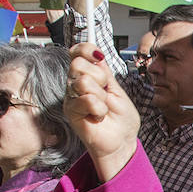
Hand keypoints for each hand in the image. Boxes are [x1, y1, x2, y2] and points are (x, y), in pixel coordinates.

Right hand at [66, 44, 139, 179]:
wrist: (121, 141)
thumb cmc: (121, 119)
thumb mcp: (118, 90)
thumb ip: (105, 72)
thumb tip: (97, 55)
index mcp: (88, 76)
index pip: (78, 53)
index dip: (86, 49)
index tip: (98, 57)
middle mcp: (76, 84)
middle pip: (78, 64)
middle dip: (99, 77)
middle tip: (106, 93)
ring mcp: (72, 97)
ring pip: (83, 81)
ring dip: (100, 96)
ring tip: (104, 107)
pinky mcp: (71, 111)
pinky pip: (86, 99)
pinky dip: (99, 108)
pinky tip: (99, 116)